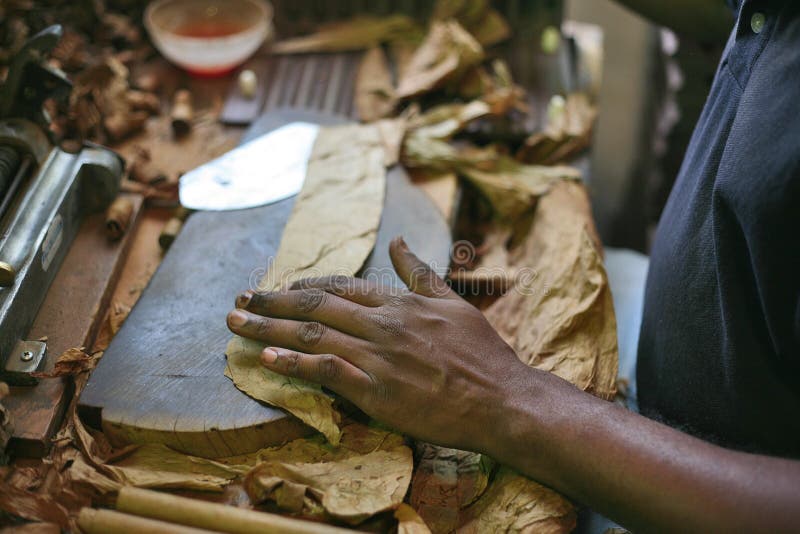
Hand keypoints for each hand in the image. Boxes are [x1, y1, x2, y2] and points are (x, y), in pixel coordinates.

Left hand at [226, 237, 530, 450]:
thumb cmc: (480, 352)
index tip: (278, 288)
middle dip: (271, 303)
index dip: (304, 287)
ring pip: (312, 336)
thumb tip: (397, 241)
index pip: (340, 288)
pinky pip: (327, 372)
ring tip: (236, 326)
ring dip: (268, 330)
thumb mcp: (452, 302)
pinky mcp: (377, 391)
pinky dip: (294, 364)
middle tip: (239, 301)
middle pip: (315, 308)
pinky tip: (266, 360)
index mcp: (400, 303)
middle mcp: (383, 324)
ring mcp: (378, 357)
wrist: (500, 398)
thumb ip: (419, 272)